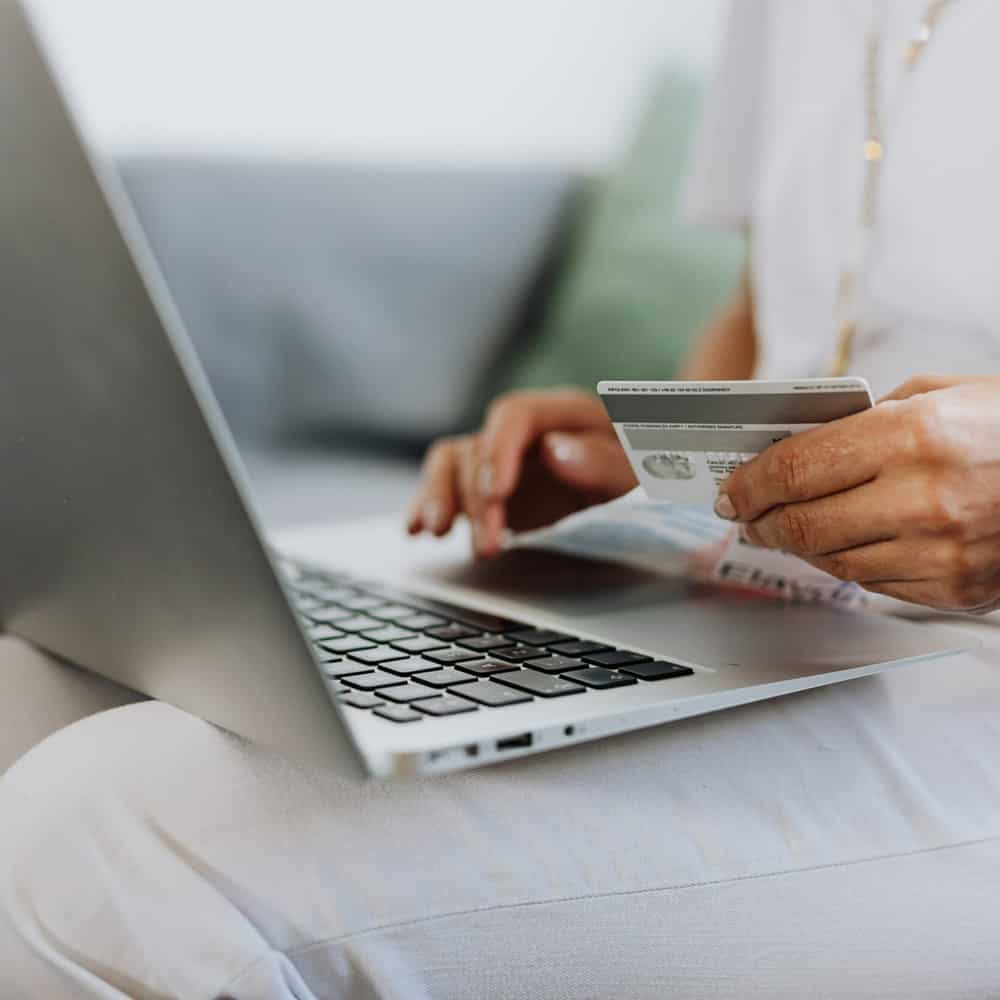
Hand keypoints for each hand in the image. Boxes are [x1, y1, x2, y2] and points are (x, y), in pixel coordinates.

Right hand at [407, 388, 635, 557]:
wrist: (641, 487)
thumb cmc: (642, 472)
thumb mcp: (638, 471)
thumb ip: (603, 462)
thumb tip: (557, 452)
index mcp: (560, 413)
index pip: (513, 415)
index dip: (499, 450)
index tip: (498, 491)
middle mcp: (521, 432)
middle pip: (478, 448)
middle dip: (477, 499)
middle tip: (490, 545)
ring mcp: (499, 459)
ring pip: (450, 464)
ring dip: (440, 498)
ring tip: (436, 533)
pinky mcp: (486, 489)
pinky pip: (446, 488)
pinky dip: (427, 506)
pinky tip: (416, 530)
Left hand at [715, 375, 999, 611]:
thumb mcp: (941, 394)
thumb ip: (868, 420)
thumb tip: (802, 446)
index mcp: (913, 436)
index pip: (795, 470)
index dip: (750, 483)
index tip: (732, 489)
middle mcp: (925, 498)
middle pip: (803, 524)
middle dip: (761, 521)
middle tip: (745, 515)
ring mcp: (944, 550)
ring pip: (835, 562)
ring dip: (798, 547)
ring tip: (782, 530)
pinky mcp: (960, 587)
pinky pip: (878, 584)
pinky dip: (847, 566)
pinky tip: (838, 548)